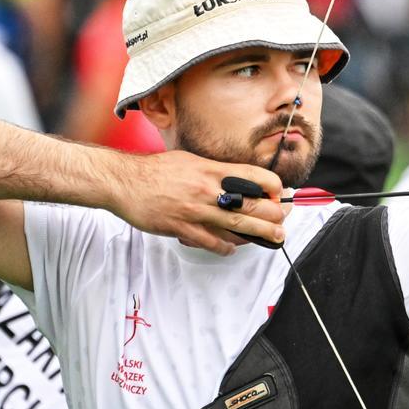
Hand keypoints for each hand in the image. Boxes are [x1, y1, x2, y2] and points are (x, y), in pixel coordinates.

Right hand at [106, 150, 286, 255]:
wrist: (124, 182)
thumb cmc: (156, 170)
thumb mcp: (189, 161)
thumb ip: (213, 171)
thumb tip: (235, 178)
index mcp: (210, 169)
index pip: (252, 175)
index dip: (271, 186)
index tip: (278, 194)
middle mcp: (206, 189)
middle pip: (250, 203)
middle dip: (272, 214)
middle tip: (283, 221)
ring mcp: (195, 210)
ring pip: (236, 223)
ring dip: (259, 232)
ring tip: (274, 237)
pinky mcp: (181, 227)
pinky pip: (210, 241)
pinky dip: (225, 246)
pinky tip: (232, 247)